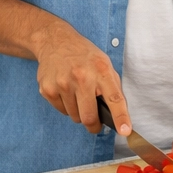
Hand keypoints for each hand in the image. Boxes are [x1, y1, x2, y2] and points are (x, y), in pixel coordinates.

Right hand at [32, 21, 131, 135]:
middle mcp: (81, 77)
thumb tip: (118, 115)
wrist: (55, 41)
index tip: (125, 131)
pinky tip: (65, 90)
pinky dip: (66, 106)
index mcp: (101, 70)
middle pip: (89, 117)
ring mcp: (62, 83)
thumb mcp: (104, 64)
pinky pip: (61, 111)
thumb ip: (112, 87)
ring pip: (74, 116)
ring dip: (78, 112)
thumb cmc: (84, 56)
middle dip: (93, 125)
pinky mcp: (47, 89)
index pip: (114, 98)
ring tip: (77, 93)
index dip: (120, 117)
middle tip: (95, 122)